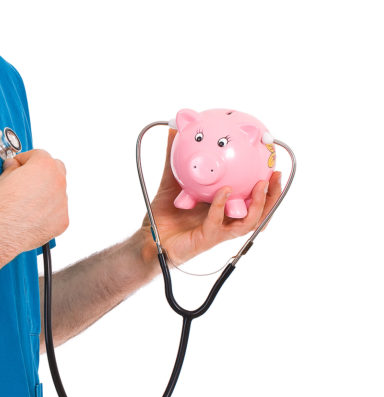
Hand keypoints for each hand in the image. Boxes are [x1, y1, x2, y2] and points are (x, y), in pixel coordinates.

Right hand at [0, 149, 68, 253]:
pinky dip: (48, 212)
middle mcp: (58, 182)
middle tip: (27, 180)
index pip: (39, 155)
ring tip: (28, 202)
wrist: (0, 232)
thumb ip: (12, 170)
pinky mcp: (62, 221)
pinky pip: (57, 212)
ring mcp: (62, 202)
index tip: (20, 166)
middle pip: (55, 170)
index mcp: (44, 166)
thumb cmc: (0, 207)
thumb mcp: (1, 180)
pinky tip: (32, 216)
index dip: (26, 160)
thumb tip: (13, 168)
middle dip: (42, 173)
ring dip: (46, 193)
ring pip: (57, 192)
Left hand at [140, 129, 281, 265]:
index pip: (251, 197)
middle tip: (275, 176)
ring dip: (258, 204)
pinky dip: (221, 206)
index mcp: (223, 206)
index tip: (273, 165)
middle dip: (273, 196)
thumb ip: (174, 158)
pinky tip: (224, 192)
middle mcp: (225, 220)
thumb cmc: (164, 215)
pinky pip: (217, 223)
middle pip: (260, 212)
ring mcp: (218, 231)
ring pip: (248, 222)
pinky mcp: (206, 238)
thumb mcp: (170, 181)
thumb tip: (173, 129)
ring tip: (260, 186)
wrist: (149, 238)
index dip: (267, 185)